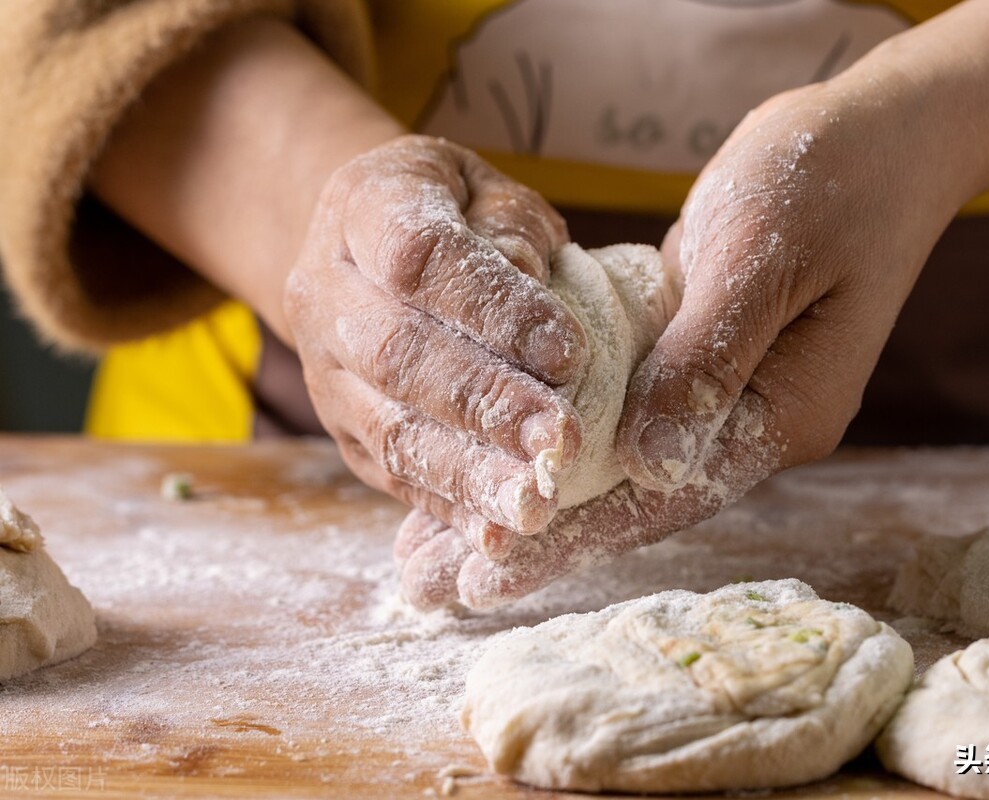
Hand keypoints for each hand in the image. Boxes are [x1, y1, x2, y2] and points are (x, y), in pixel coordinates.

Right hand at [285, 136, 586, 558]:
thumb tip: (534, 284)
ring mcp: (324, 368)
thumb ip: (513, 229)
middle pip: (396, 352)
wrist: (367, 247)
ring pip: (388, 427)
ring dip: (467, 473)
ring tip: (535, 503)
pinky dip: (448, 507)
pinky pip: (391, 473)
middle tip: (562, 440)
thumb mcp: (487, 191)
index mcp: (364, 205)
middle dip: (486, 402)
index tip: (571, 351)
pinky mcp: (341, 429)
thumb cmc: (455, 213)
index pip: (420, 255)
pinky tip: (499, 533)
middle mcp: (324, 289)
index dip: (493, 307)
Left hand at [394, 71, 977, 609]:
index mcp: (781, 414)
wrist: (877, 136)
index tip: (489, 571)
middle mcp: (752, 421)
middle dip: (538, 534)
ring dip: (538, 490)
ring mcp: (724, 391)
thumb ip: (706, 359)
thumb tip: (648, 464)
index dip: (575, 534)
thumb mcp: (761, 258)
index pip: (666, 497)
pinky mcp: (698, 357)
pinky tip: (498, 444)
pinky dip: (560, 429)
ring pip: (619, 457)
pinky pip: (621, 406)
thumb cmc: (828, 179)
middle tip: (438, 579)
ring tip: (442, 535)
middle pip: (635, 496)